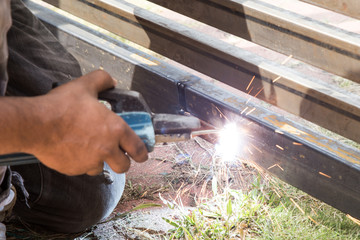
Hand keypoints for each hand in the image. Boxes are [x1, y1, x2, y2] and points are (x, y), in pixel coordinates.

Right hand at [27, 70, 147, 174]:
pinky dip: (81, 163)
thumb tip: (111, 81)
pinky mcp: (74, 169)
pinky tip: (74, 151)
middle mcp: (106, 149)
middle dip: (123, 162)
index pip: (137, 148)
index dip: (142, 153)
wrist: (36, 125)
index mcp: (115, 130)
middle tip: (118, 155)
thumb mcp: (84, 86)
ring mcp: (90, 162)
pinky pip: (82, 169)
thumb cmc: (61, 107)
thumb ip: (102, 80)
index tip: (142, 155)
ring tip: (90, 149)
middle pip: (124, 166)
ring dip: (100, 162)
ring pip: (101, 168)